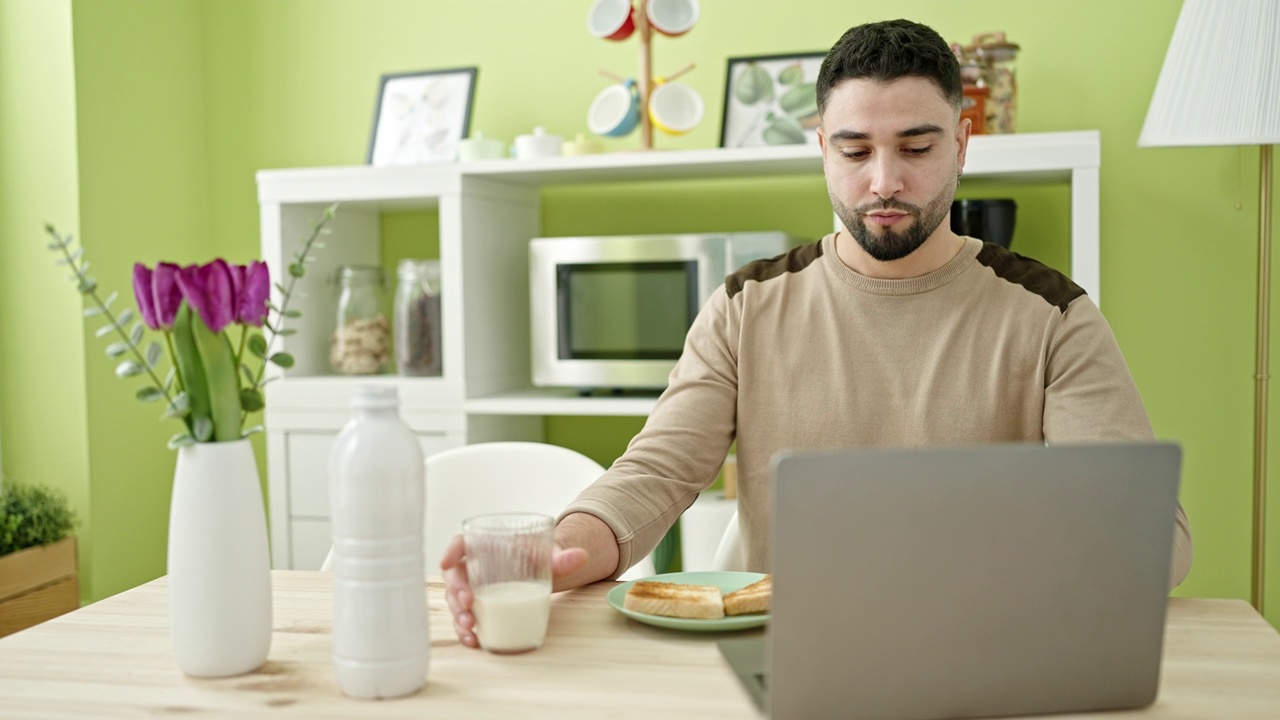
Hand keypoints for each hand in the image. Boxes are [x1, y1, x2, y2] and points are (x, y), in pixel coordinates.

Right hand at [440, 534, 588, 648]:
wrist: (544, 570)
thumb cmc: (540, 555)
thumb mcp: (550, 553)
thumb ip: (562, 557)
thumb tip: (582, 556)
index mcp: (486, 545)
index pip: (461, 543)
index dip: (451, 551)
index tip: (447, 562)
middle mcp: (475, 567)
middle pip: (455, 576)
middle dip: (456, 592)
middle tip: (469, 604)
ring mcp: (474, 589)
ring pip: (456, 601)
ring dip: (459, 615)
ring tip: (470, 628)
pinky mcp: (479, 608)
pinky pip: (466, 618)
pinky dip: (467, 630)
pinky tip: (474, 640)